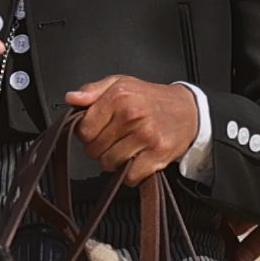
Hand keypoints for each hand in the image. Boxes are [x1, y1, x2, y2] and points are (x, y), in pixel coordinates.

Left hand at [67, 73, 201, 177]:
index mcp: (119, 95)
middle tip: (115, 139)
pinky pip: (129, 176)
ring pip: (109, 163)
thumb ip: (92, 91)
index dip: (87, 134)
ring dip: (114, 161)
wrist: (188, 110)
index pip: (84, 129)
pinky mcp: (158, 154)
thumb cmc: (150, 99)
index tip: (98, 130)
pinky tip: (137, 159)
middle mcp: (132, 114)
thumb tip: (72, 99)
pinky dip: (130, 174)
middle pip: (94, 149)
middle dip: (100, 148)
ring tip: (126, 148)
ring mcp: (146, 135)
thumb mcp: (120, 84)